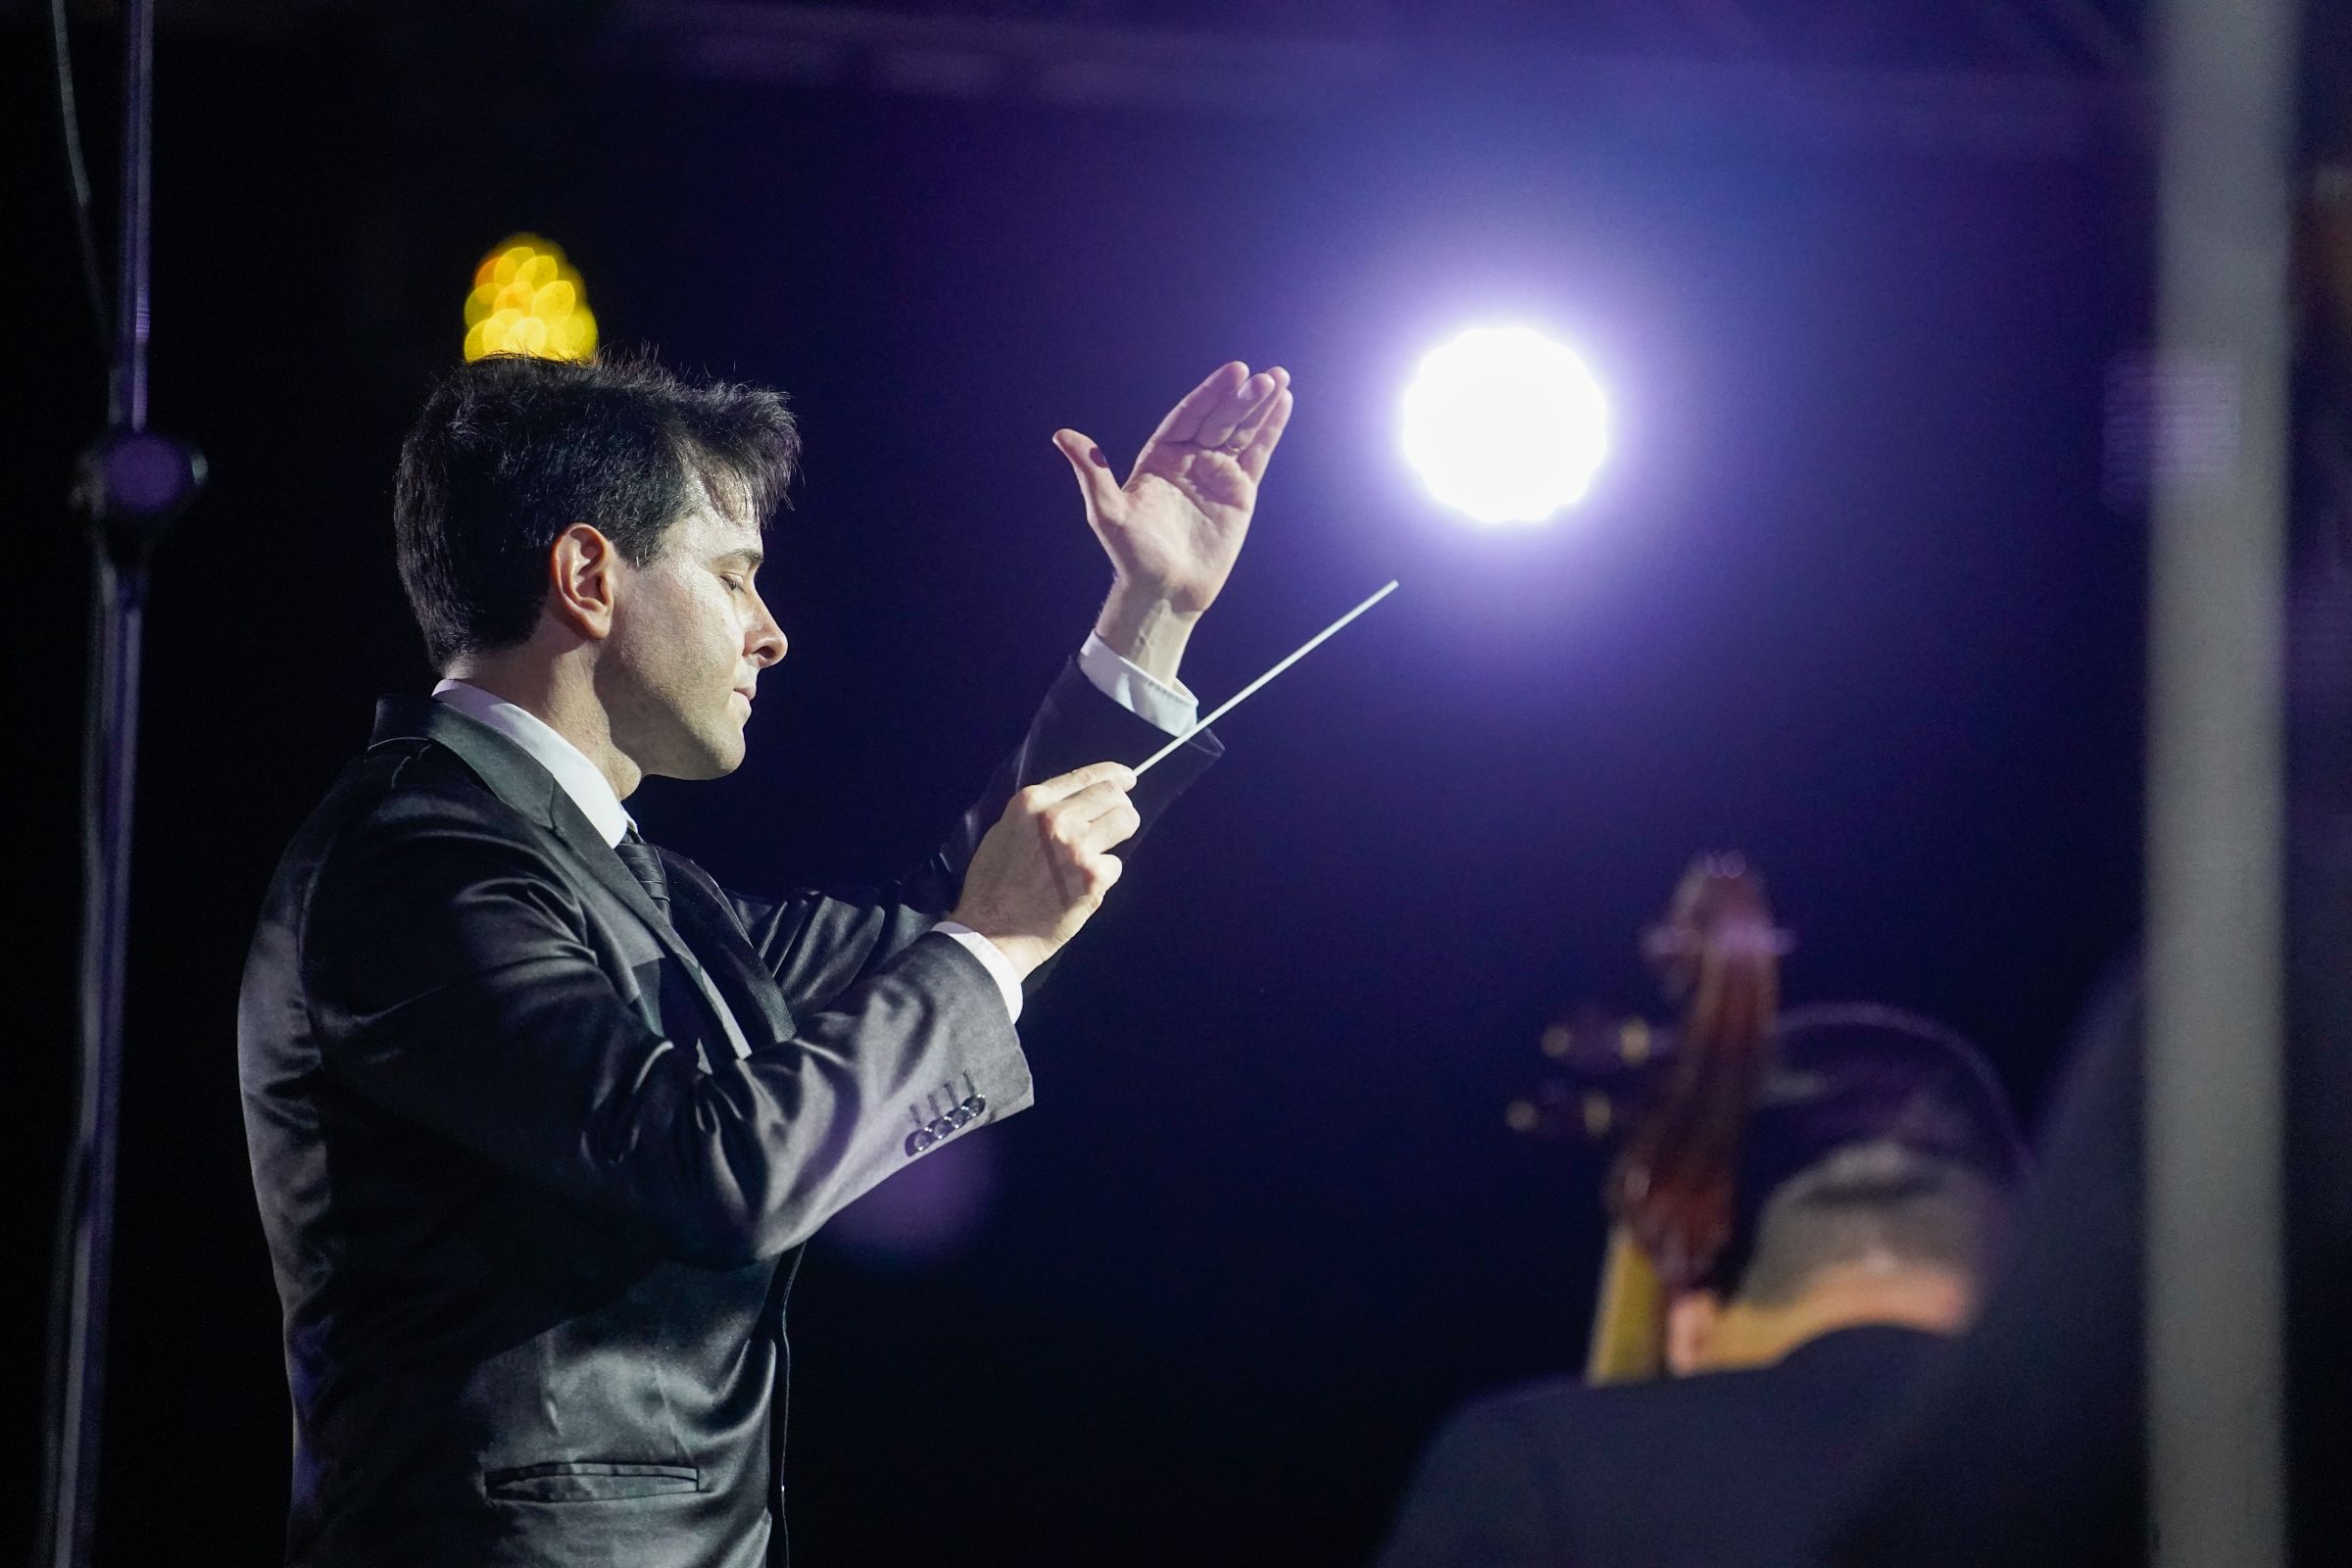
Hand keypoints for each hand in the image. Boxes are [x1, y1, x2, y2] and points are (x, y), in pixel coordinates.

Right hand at [949, 762, 1141, 979]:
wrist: (991, 932)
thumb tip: (1072, 805)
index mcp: (1032, 803)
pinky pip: (1115, 865)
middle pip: (1113, 795)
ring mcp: (1078, 847)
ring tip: (1103, 850)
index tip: (1126, 778)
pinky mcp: (1093, 877)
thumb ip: (1037, 814)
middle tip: (1120, 816)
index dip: (1113, 774)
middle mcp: (1057, 818)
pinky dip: (1104, 874)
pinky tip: (1084, 886)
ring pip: (1126, 821)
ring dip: (1120, 833)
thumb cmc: (992, 885)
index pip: (1086, 776)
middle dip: (1121, 804)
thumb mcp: (1003, 831)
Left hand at [1055, 363, 1294, 676]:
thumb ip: (1092, 471)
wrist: (1164, 593)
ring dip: (1260, 406)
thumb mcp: (1107, 512)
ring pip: (1240, 432)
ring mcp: (1216, 474)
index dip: (1210, 393)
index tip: (1234, 372)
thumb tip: (1061, 435)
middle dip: (1242, 397)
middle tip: (1264, 377)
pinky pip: (1257, 455)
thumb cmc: (1132, 556)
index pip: (1188, 415)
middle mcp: (1189, 459)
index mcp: (1160, 456)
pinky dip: (1270, 431)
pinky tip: (1284, 405)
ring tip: (1280, 378)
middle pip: (1219, 419)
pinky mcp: (1239, 493)